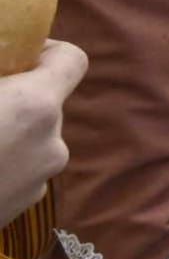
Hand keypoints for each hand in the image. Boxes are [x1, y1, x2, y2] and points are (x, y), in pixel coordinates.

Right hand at [0, 41, 85, 224]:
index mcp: (36, 108)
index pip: (72, 60)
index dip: (46, 49)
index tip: (13, 53)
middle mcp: (51, 145)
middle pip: (46, 103)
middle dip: (14, 95)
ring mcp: (39, 183)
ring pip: (29, 138)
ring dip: (3, 130)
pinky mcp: (21, 209)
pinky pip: (17, 169)